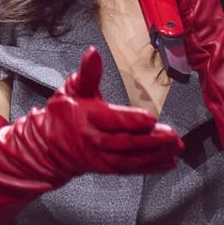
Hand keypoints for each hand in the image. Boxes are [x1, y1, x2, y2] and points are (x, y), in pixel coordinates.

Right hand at [27, 45, 183, 177]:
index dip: (131, 120)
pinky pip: (131, 169)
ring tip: (175, 148)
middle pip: (124, 143)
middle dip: (150, 141)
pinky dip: (151, 167)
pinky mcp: (108, 168)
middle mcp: (94, 140)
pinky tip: (167, 162)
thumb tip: (93, 54)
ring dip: (155, 155)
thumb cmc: (63, 116)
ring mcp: (101, 157)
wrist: (48, 148)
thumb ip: (87, 73)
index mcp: (85, 117)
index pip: (110, 120)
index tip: (151, 118)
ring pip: (130, 159)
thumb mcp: (71, 89)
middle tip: (172, 136)